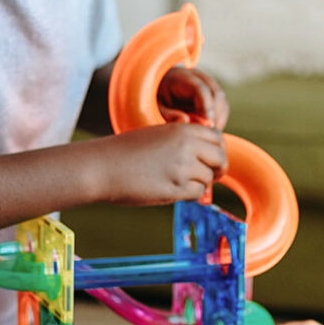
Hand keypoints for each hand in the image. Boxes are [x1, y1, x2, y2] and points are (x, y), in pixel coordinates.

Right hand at [101, 122, 226, 204]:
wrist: (103, 166)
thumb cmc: (125, 152)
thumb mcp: (157, 136)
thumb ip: (181, 143)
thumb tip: (202, 159)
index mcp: (181, 129)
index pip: (217, 137)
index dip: (217, 149)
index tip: (211, 158)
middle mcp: (186, 146)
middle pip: (220, 158)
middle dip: (218, 169)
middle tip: (211, 177)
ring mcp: (182, 168)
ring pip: (209, 178)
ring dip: (200, 183)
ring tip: (181, 184)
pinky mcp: (176, 188)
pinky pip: (197, 193)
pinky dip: (191, 195)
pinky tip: (175, 192)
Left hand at [158, 66, 228, 129]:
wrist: (162, 87)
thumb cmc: (159, 99)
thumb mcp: (158, 107)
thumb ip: (170, 115)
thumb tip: (186, 122)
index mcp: (183, 78)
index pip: (201, 90)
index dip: (207, 109)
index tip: (207, 127)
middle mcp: (199, 77)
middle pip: (217, 95)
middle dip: (214, 117)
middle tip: (206, 135)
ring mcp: (209, 83)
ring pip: (222, 102)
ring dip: (218, 120)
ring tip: (206, 135)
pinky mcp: (214, 93)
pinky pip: (223, 108)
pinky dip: (219, 121)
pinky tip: (208, 131)